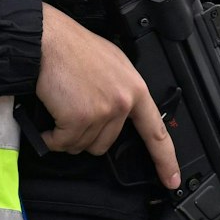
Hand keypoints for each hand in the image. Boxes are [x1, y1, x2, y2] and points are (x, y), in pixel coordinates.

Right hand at [35, 3, 179, 188]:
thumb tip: (121, 112)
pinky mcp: (79, 118)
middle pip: (106, 144)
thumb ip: (122, 90)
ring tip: (62, 106)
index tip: (171, 179)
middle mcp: (123, 102)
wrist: (49, 39)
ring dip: (67, 134)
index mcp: (135, 89)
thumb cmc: (74, 48)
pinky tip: (48, 120)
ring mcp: (102, 111)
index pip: (156, 132)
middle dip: (86, 134)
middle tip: (74, 109)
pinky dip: (50, 137)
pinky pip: (62, 143)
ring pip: (82, 145)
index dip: (165, 159)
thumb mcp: (113, 64)